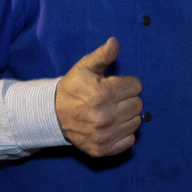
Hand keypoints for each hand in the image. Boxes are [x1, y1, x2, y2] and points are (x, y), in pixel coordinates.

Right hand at [55, 37, 142, 156]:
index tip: (115, 85)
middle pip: (138, 104)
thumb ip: (102, 56)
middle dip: (128, 99)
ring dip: (128, 116)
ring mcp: (105, 135)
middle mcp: (106, 116)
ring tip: (113, 111)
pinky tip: (113, 126)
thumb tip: (114, 43)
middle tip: (114, 99)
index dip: (127, 84)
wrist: (53, 115)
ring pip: (136, 122)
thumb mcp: (84, 68)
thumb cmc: (73, 89)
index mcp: (104, 94)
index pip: (136, 86)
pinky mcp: (103, 149)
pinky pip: (130, 141)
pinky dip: (124, 133)